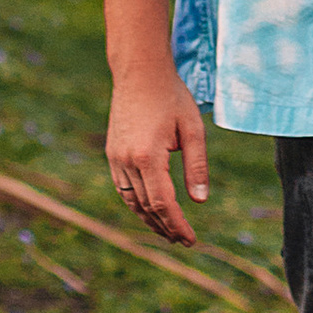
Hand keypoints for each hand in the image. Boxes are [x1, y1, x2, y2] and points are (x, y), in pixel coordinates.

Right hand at [104, 67, 208, 244]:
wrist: (140, 71)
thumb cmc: (172, 96)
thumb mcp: (193, 129)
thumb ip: (197, 166)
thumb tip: (200, 201)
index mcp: (148, 157)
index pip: (164, 204)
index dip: (177, 225)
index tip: (191, 240)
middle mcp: (127, 161)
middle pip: (146, 207)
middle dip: (165, 227)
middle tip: (183, 241)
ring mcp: (116, 157)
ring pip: (131, 201)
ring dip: (149, 219)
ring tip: (168, 231)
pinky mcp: (112, 152)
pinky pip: (123, 188)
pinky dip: (136, 203)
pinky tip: (150, 209)